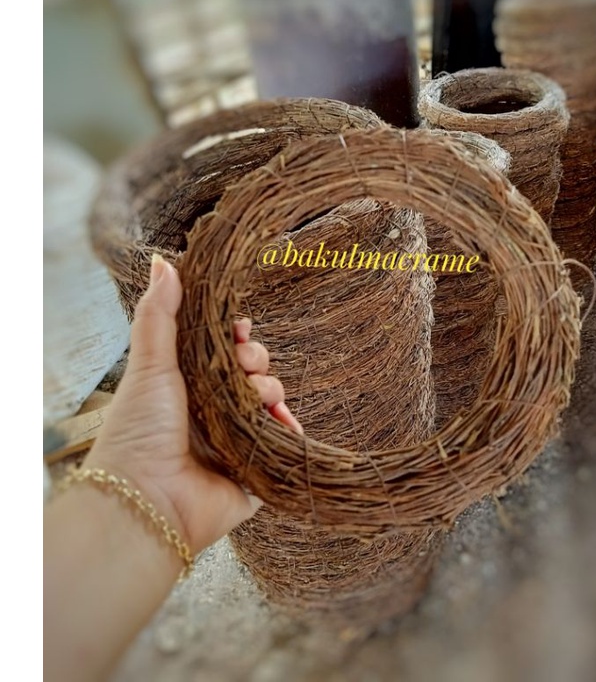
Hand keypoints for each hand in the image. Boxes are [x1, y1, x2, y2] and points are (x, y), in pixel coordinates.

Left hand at [83, 254, 301, 553]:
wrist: (146, 500)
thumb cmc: (140, 430)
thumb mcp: (150, 365)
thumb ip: (159, 314)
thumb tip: (163, 261)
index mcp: (189, 387)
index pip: (224, 352)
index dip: (238, 337)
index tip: (241, 328)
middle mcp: (214, 412)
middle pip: (253, 372)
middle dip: (257, 362)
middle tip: (246, 367)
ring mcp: (236, 441)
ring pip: (271, 402)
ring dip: (271, 392)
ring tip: (259, 397)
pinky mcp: (255, 471)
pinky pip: (284, 443)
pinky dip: (289, 430)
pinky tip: (285, 422)